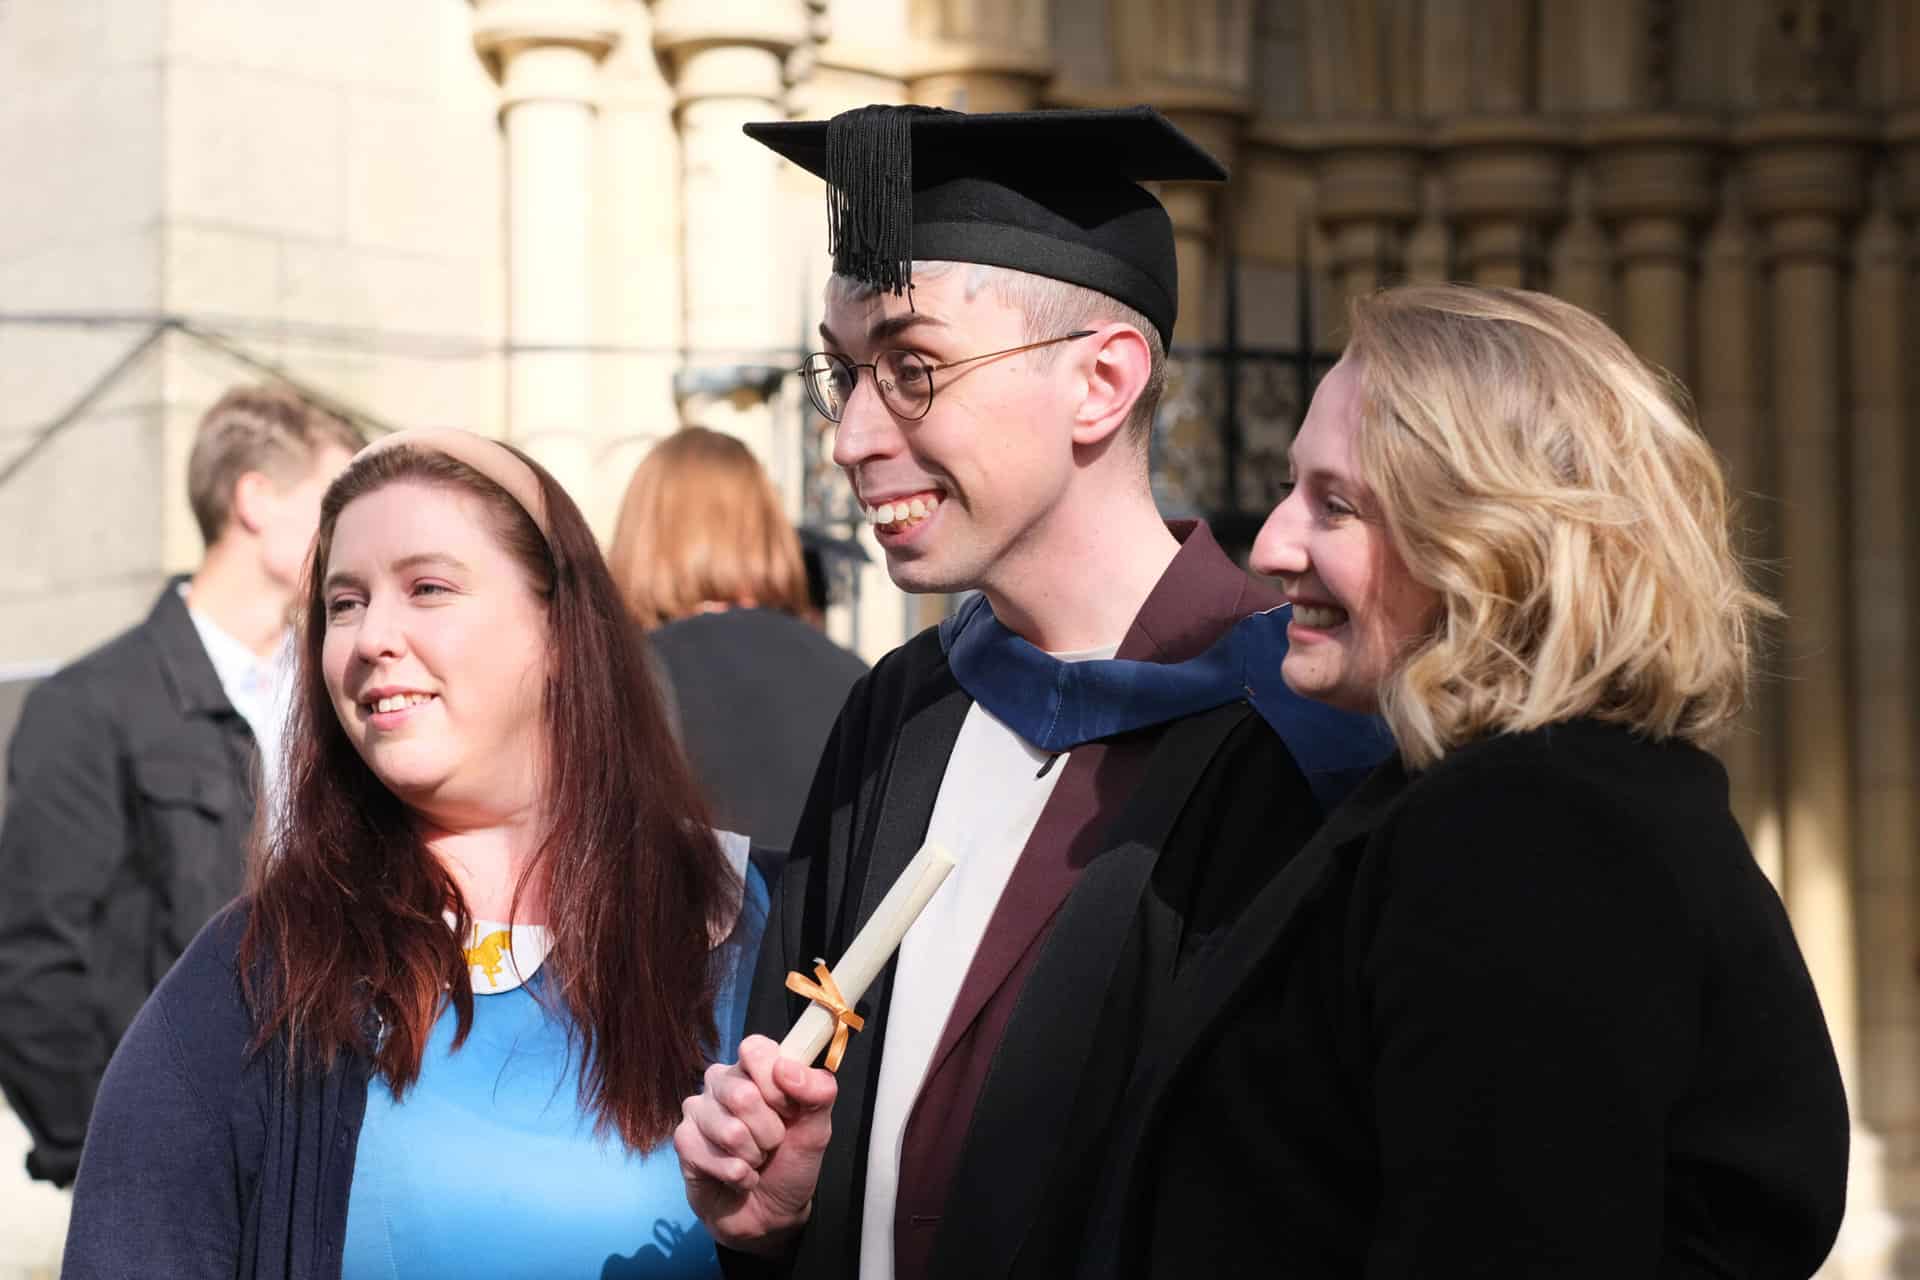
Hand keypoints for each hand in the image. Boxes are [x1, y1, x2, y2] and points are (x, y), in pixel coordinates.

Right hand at [675, 1034, 837, 1254]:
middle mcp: (722, 1082)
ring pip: (730, 1130)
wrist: (772, 1214)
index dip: (776, 1084)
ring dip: (754, 1157)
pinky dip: (736, 1175)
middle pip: (742, 1094)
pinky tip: (739, 1177)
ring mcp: (698, 1110)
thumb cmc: (792, 1164)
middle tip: (773, 1144)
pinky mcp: (683, 1141)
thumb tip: (787, 1067)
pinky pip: (711, 1156)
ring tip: (756, 1160)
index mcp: (755, 1068)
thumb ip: (818, 1091)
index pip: (755, 1049)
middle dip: (770, 1132)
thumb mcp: (819, 1128)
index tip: (790, 1110)